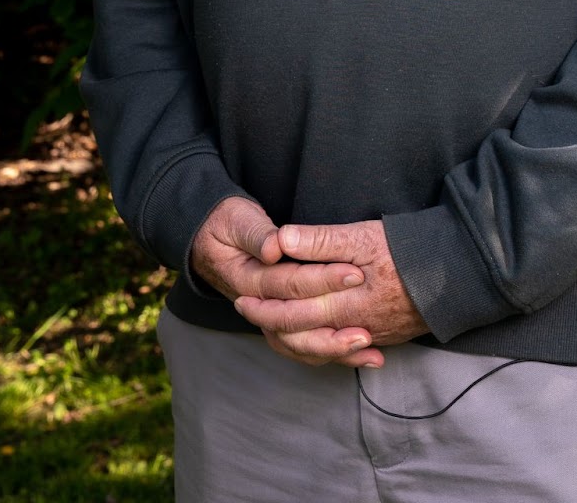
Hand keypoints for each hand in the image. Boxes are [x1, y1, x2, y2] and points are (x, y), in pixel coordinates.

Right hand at [189, 197, 380, 368]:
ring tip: (369, 349)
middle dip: (336, 326)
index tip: (355, 274)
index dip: (323, 279)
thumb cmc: (227, 223)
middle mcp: (257, 306)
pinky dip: (329, 351)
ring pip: (300, 344)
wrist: (207, 239)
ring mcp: (266, 318)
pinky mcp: (278, 322)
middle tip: (368, 328)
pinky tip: (357, 356)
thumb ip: (258, 234)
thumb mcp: (238, 220)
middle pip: (298, 323)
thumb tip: (275, 247)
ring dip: (335, 349)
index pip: (290, 283)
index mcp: (248, 280)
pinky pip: (302, 345)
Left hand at [233, 218, 426, 367]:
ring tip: (276, 327)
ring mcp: (373, 335)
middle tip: (249, 312)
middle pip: (304, 334)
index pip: (294, 313)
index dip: (266, 307)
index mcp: (346, 302)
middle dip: (273, 323)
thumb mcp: (363, 235)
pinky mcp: (388, 336)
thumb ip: (321, 241)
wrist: (461, 270)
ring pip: (324, 348)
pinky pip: (347, 351)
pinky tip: (320, 344)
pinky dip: (328, 349)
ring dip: (296, 339)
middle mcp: (356, 327)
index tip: (243, 298)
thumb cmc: (410, 248)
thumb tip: (281, 240)